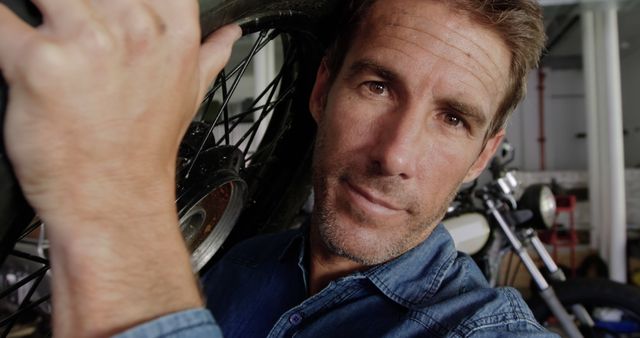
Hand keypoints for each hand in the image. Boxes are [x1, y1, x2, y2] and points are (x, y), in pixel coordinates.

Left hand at [0, 0, 239, 335]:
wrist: (114, 203)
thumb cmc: (143, 154)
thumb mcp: (189, 98)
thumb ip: (208, 56)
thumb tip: (229, 36)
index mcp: (173, 32)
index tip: (102, 9)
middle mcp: (136, 29)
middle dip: (71, 5)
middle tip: (66, 27)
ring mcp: (90, 41)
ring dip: (36, 10)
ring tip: (45, 40)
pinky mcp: (40, 62)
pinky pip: (0, 17)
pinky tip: (15, 52)